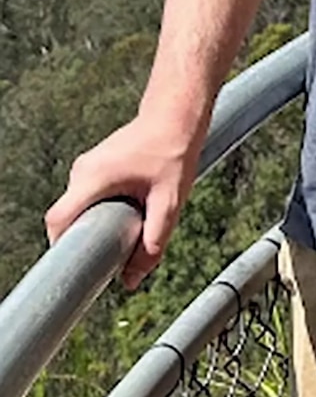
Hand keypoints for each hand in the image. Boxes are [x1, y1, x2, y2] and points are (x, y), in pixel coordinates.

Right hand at [45, 116, 201, 290]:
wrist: (176, 117)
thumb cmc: (173, 153)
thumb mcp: (168, 203)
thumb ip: (152, 242)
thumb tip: (132, 280)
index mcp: (94, 177)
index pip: (58, 219)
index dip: (62, 248)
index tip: (79, 267)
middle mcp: (83, 170)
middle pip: (68, 217)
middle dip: (86, 239)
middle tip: (113, 252)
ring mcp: (87, 166)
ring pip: (78, 208)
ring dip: (96, 224)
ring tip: (126, 229)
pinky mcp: (95, 166)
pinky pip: (87, 197)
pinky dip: (100, 211)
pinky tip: (127, 213)